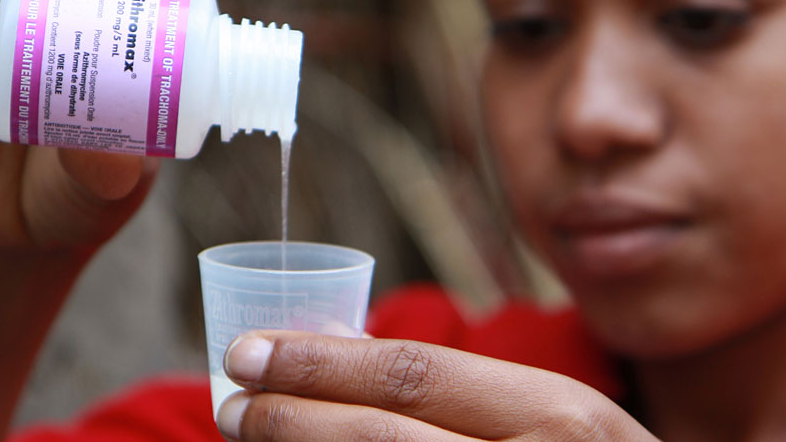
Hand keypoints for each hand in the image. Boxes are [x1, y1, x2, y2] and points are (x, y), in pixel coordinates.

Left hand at [218, 331, 658, 440]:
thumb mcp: (553, 422)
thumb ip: (466, 393)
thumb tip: (341, 354)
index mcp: (556, 416)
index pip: (413, 375)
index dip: (320, 363)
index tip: (250, 352)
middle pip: (381, 438)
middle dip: (290, 418)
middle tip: (230, 400)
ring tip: (249, 435)